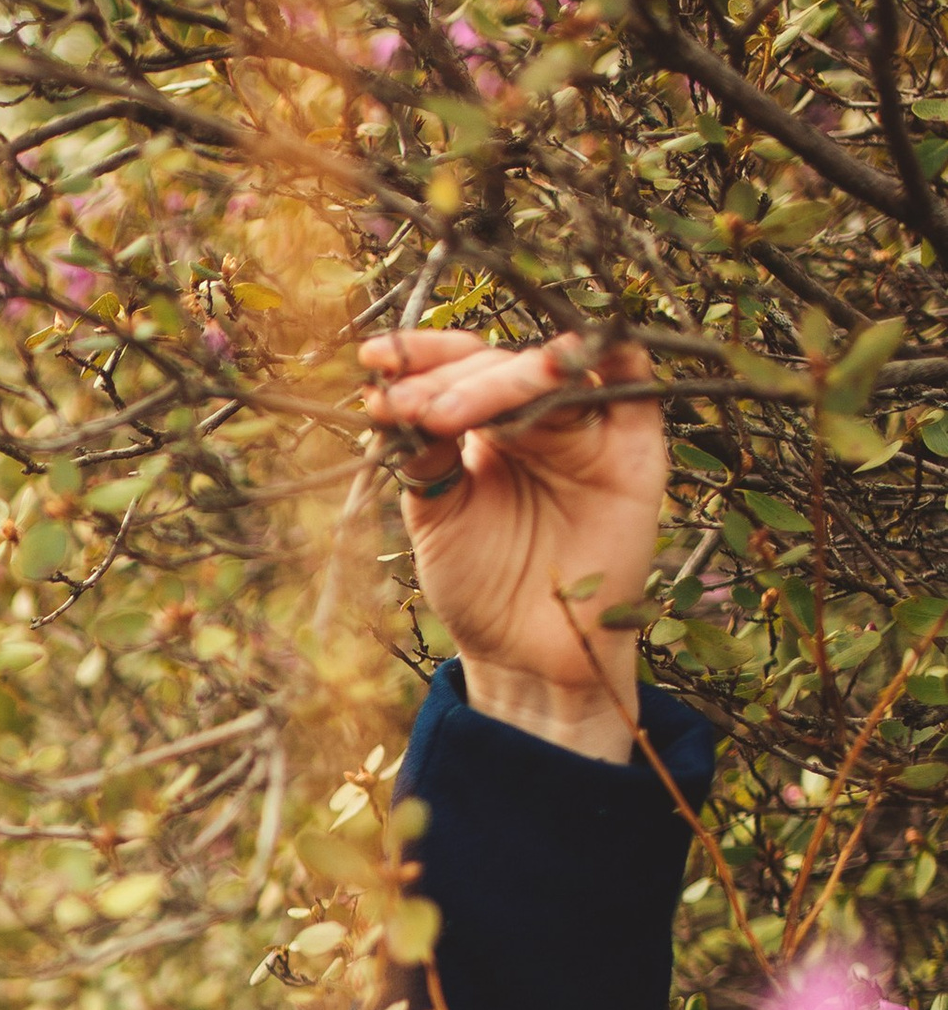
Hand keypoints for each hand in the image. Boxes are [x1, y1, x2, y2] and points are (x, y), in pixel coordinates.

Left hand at [358, 328, 666, 764]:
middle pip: (502, 363)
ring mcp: (589, 427)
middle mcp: (539, 418)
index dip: (422, 357)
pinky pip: (632, 378)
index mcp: (489, 426)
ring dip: (501, 379)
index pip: (461, 367)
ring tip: (445, 413)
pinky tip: (557, 360)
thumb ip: (425, 454)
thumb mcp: (436, 514)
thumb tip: (393, 393)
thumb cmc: (479, 587)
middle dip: (449, 380)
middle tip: (406, 407)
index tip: (373, 359)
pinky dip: (602, 354)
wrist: (525, 655)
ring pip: (554, 368)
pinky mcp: (635, 446)